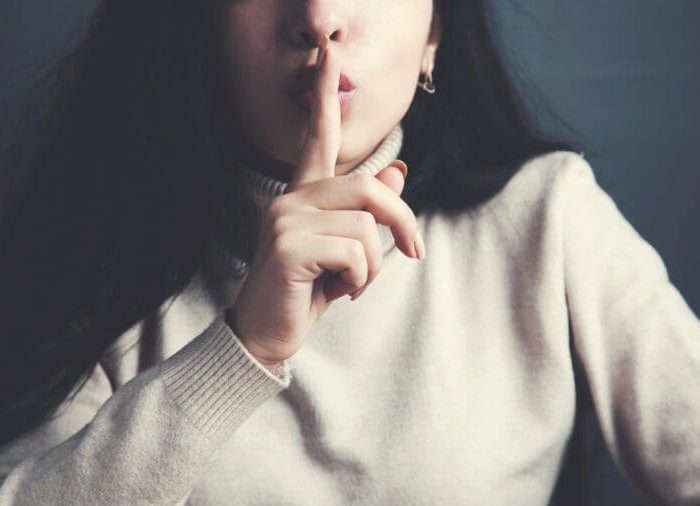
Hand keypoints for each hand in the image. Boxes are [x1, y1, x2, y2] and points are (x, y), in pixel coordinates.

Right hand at [227, 36, 422, 367]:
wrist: (265, 335)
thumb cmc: (306, 292)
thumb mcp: (344, 251)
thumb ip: (368, 212)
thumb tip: (399, 169)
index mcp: (302, 196)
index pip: (317, 139)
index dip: (325, 98)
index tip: (329, 55)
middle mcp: (290, 199)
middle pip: (369, 188)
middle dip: (402, 222)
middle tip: (414, 251)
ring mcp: (285, 219)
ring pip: (366, 227)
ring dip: (374, 266)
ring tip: (353, 284)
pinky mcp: (287, 246)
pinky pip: (354, 253)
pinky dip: (361, 280)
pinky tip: (339, 293)